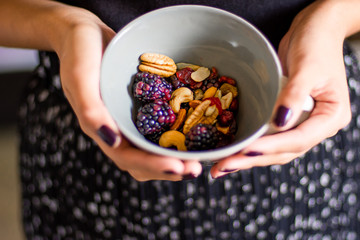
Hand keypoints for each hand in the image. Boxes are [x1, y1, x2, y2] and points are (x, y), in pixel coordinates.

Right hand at [56, 8, 201, 180]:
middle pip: (143, 161)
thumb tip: (112, 141)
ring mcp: (129, 120)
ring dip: (175, 157)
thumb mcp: (81, 75)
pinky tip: (194, 134)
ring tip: (199, 159)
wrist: (84, 33)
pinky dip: (175, 135)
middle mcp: (117, 129)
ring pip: (152, 148)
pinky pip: (158, 127)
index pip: (126, 157)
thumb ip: (90, 109)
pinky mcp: (141, 108)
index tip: (178, 169)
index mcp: (101, 127)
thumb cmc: (79, 50)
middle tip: (196, 169)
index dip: (152, 166)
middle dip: (169, 169)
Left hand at [211, 0, 352, 177]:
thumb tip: (279, 122)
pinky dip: (252, 145)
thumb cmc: (315, 44)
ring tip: (223, 166)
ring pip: (275, 149)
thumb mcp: (307, 67)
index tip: (246, 151)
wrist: (314, 31)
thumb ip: (295, 94)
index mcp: (331, 116)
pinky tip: (235, 151)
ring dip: (249, 158)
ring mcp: (302, 123)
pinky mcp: (287, 118)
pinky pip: (270, 136)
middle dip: (253, 160)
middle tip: (225, 166)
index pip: (299, 138)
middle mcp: (317, 125)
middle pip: (284, 150)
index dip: (270, 147)